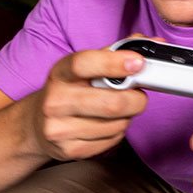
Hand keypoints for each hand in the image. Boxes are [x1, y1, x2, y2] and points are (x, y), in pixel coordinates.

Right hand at [27, 48, 147, 160]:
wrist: (37, 124)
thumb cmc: (70, 90)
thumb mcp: (85, 68)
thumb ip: (117, 53)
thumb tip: (154, 43)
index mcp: (61, 73)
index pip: (85, 64)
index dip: (114, 63)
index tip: (138, 63)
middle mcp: (56, 100)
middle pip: (112, 104)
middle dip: (136, 100)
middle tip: (138, 96)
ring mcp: (59, 128)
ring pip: (117, 125)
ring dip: (127, 117)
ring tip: (117, 111)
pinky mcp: (69, 149)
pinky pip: (111, 141)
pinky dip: (117, 133)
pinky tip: (105, 125)